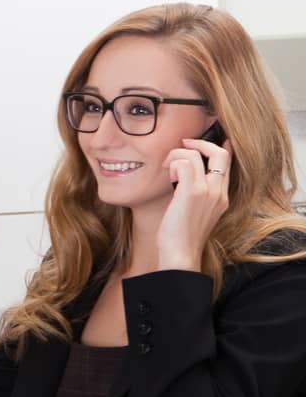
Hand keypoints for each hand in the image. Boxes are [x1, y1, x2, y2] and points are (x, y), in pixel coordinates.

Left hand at [157, 136, 231, 270]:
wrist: (181, 254)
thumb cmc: (181, 237)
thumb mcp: (195, 214)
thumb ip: (195, 196)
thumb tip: (183, 180)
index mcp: (222, 197)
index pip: (227, 164)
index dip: (219, 148)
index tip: (204, 142)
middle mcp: (219, 192)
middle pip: (221, 153)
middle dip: (200, 143)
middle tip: (183, 145)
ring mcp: (208, 191)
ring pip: (197, 155)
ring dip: (177, 155)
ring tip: (168, 169)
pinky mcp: (192, 192)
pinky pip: (185, 163)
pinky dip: (174, 163)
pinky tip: (168, 176)